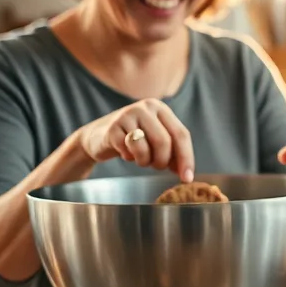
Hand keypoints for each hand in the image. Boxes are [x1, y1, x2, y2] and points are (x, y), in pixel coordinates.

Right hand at [78, 98, 195, 180]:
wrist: (98, 136)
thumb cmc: (133, 140)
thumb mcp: (155, 141)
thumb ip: (173, 153)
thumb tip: (186, 174)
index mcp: (161, 109)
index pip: (181, 134)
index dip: (186, 158)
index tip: (187, 178)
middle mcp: (145, 108)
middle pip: (164, 142)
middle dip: (162, 161)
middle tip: (156, 166)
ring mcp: (127, 115)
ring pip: (146, 148)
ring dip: (145, 161)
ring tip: (140, 158)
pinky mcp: (112, 128)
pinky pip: (128, 151)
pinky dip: (129, 158)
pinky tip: (125, 152)